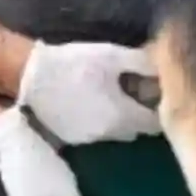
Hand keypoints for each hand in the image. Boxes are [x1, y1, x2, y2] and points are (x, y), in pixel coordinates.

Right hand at [18, 40, 159, 144]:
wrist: (32, 77)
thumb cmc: (74, 65)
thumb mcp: (111, 56)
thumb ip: (141, 63)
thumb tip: (163, 67)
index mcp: (124, 115)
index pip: (155, 123)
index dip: (159, 109)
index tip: (158, 95)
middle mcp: (110, 134)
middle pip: (137, 130)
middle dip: (141, 115)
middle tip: (139, 94)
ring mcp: (90, 139)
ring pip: (116, 133)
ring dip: (120, 120)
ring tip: (116, 99)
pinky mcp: (72, 138)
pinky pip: (97, 134)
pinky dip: (101, 123)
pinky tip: (94, 105)